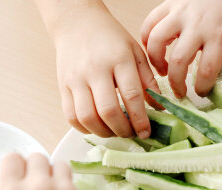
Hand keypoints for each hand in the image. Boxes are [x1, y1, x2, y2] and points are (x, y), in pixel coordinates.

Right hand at [52, 3, 158, 138]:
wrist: (77, 23)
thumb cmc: (110, 39)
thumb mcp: (135, 52)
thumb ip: (148, 80)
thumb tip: (159, 107)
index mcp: (119, 59)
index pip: (132, 96)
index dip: (140, 120)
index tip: (146, 132)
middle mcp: (95, 70)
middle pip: (108, 111)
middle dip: (122, 130)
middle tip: (131, 133)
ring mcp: (76, 79)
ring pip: (87, 117)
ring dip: (103, 132)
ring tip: (114, 131)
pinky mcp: (63, 86)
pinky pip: (71, 116)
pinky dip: (85, 128)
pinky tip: (96, 126)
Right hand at [141, 0, 221, 96]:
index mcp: (219, 35)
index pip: (207, 71)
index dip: (202, 88)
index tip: (201, 92)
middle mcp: (198, 25)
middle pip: (179, 61)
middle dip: (176, 84)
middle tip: (179, 91)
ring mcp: (180, 13)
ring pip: (157, 42)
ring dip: (156, 62)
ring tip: (163, 70)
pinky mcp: (169, 4)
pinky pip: (149, 24)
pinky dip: (146, 40)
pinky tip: (154, 50)